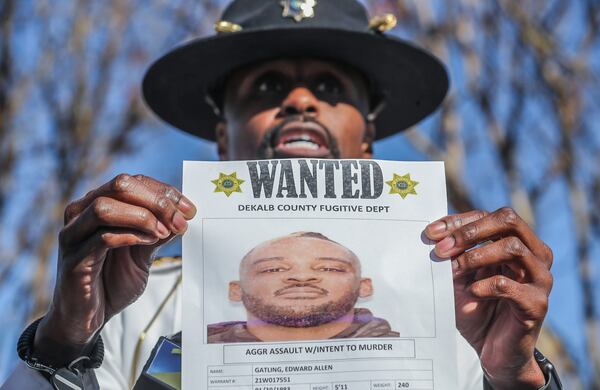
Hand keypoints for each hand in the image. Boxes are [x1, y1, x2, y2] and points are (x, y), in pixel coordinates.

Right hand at [33, 174, 195, 366]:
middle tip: (180, 219)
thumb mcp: (143, 253)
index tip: (189, 209)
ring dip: (143, 217)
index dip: (164, 192)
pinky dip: (131, 236)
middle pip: (120, 185)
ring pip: (105, 207)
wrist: (87, 318)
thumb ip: (158, 232)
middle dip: (156, 200)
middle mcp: (81, 213)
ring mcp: (73, 234)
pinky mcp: (73, 259)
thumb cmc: (112, 281)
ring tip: (164, 232)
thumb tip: (184, 216)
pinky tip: (150, 243)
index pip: (132, 182)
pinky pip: (102, 238)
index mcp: (97, 204)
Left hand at [425, 208, 552, 389]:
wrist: (492, 350)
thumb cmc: (476, 308)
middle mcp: (535, 255)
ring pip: (513, 248)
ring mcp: (540, 279)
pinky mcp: (537, 305)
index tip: (431, 232)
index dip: (460, 221)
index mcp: (518, 242)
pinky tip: (472, 292)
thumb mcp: (460, 276)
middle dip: (470, 231)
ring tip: (454, 269)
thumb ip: (453, 253)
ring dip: (476, 256)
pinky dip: (486, 286)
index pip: (491, 216)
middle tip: (442, 248)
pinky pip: (511, 286)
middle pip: (509, 221)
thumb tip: (434, 234)